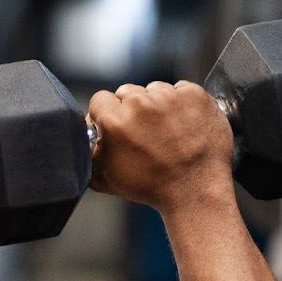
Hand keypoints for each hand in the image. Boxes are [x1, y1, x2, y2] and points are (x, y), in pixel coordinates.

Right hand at [86, 81, 233, 213]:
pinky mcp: (195, 95)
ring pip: (153, 90)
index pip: (99, 99)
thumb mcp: (103, 177)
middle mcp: (142, 104)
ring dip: (154, 105)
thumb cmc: (151, 187)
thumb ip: (88, 153)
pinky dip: (179, 104)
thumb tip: (86, 140)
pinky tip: (180, 125)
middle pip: (126, 92)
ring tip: (163, 130)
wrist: (193, 190)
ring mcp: (171, 97)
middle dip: (129, 110)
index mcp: (116, 120)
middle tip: (139, 132)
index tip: (110, 124)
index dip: (103, 114)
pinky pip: (180, 89)